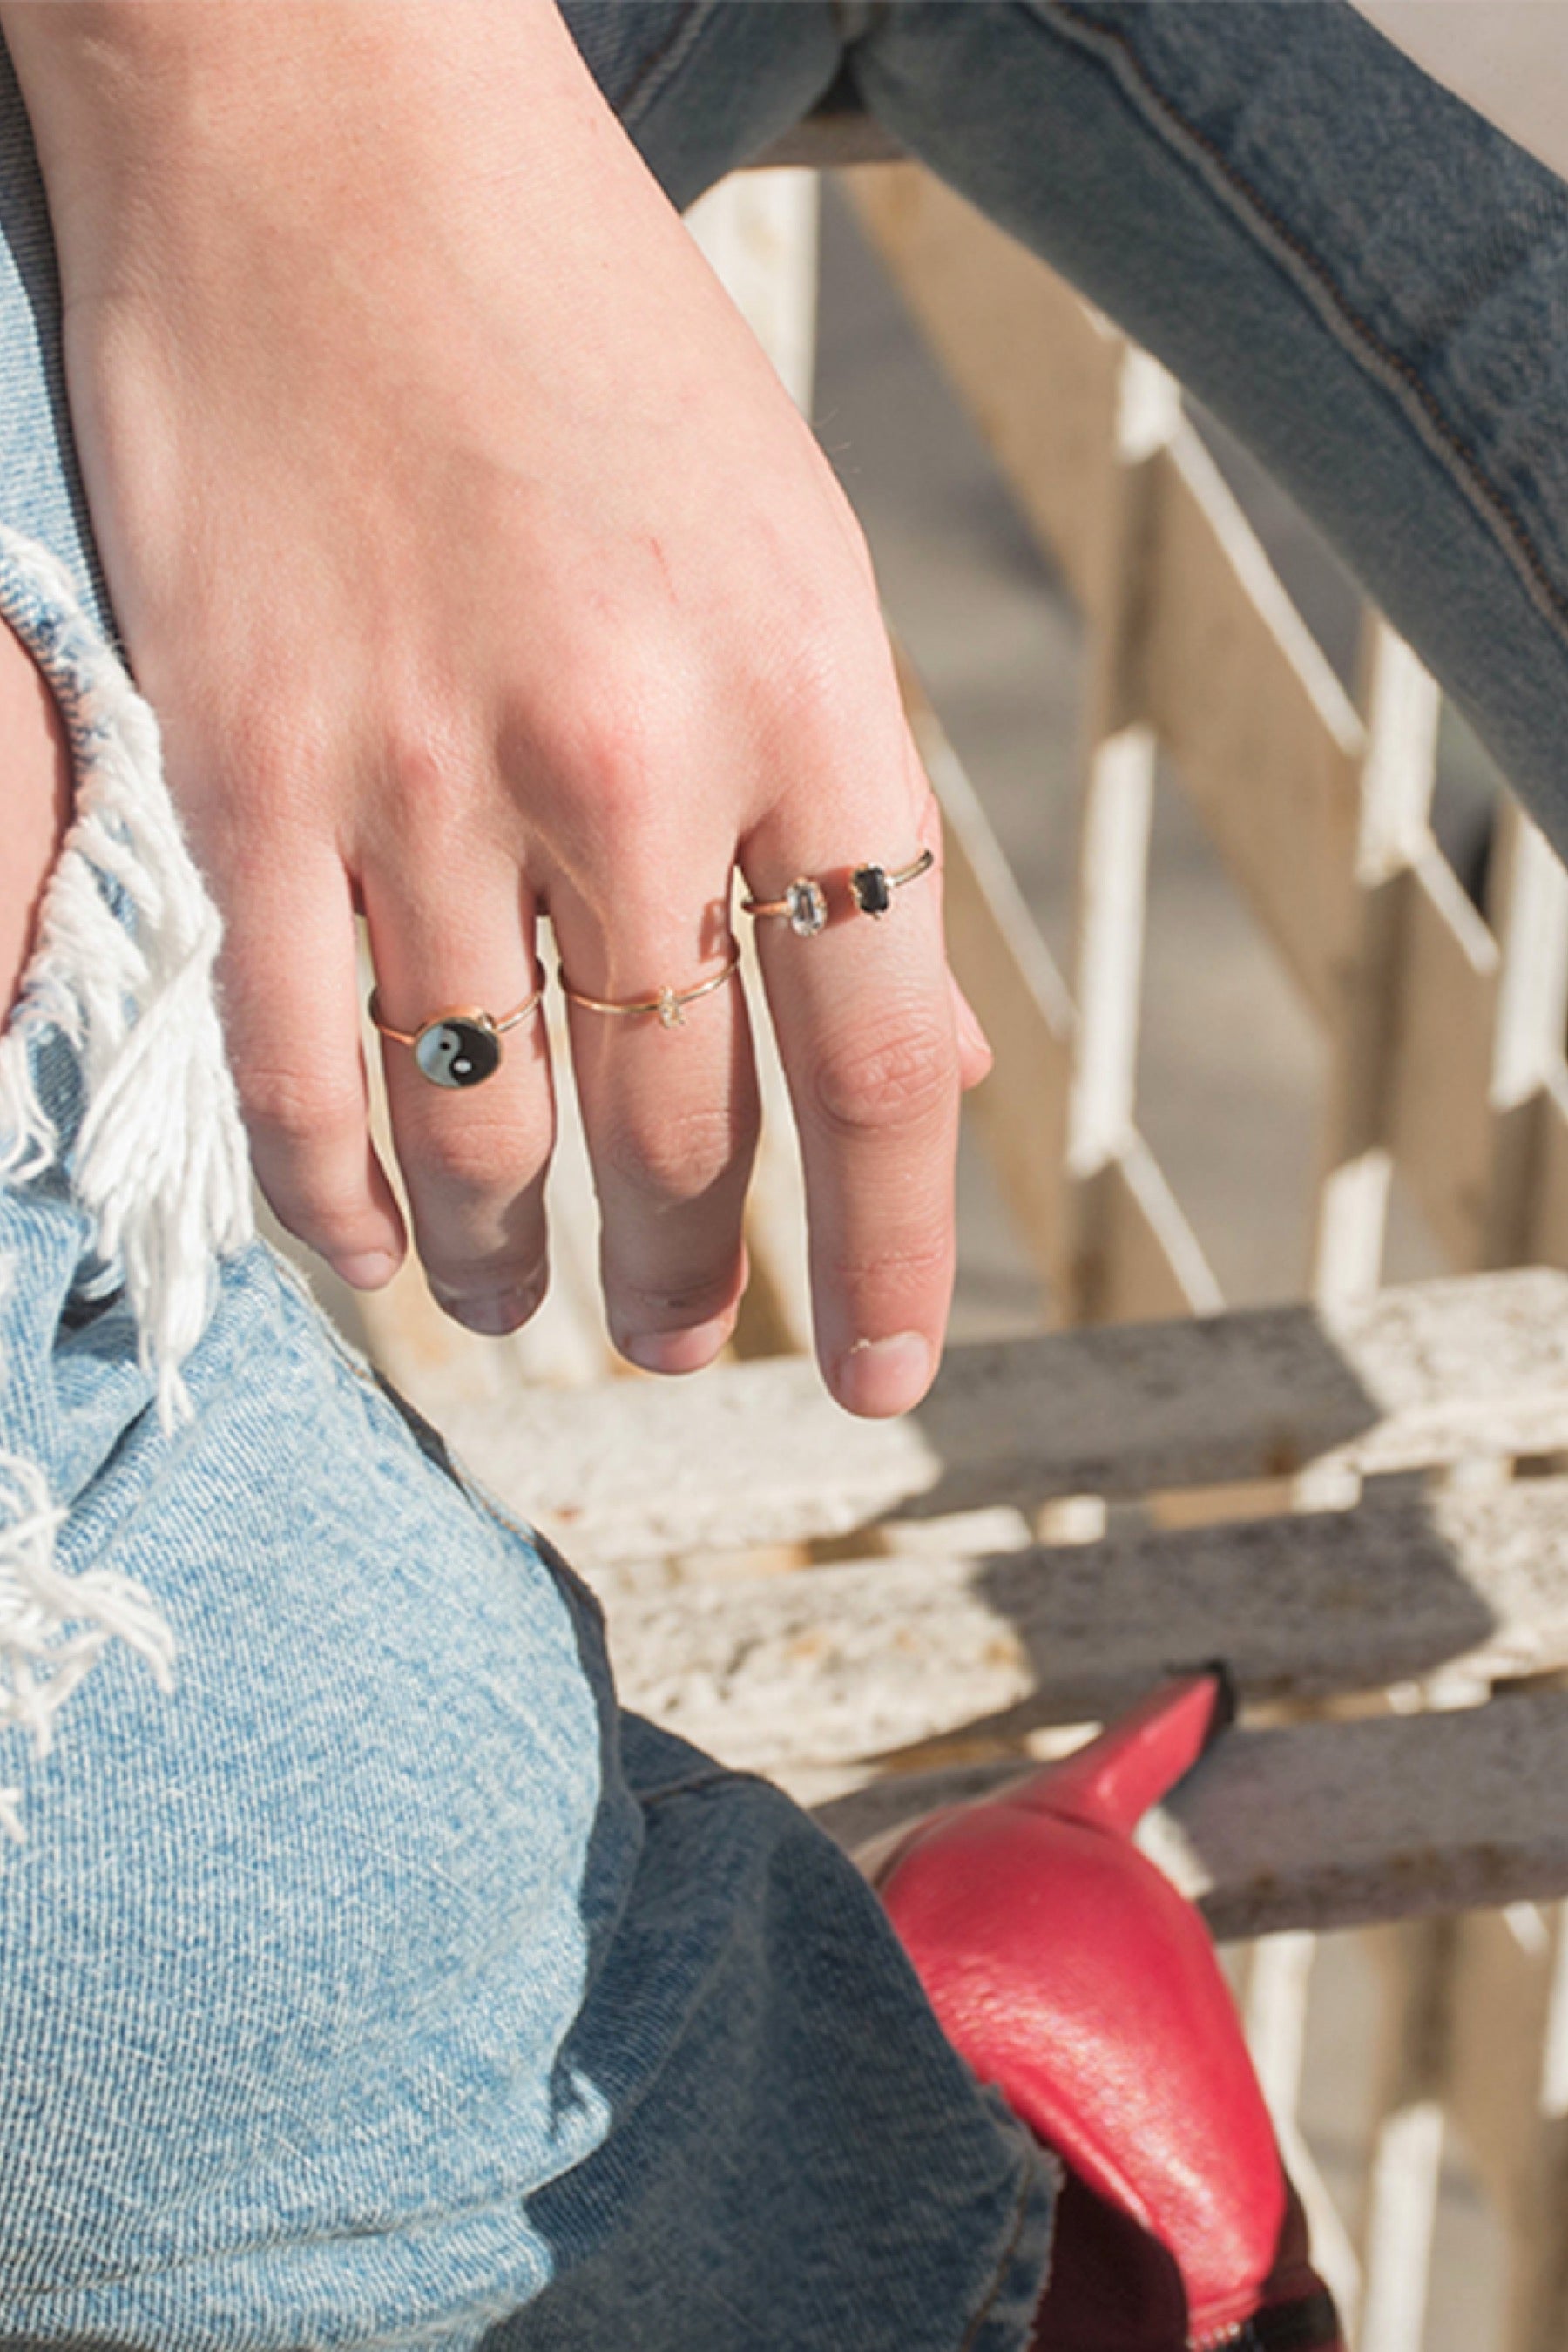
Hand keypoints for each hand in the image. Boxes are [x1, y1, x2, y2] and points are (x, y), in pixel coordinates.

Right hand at [2, 0, 989, 1416]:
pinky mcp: (240, 765)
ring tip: (531, 1319)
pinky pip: (292, 1062)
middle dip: (687, 1276)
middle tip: (676, 1343)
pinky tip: (375, 1254)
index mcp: (804, 696)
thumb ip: (846, 815)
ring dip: (517, 1261)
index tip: (877, 1375)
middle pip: (681, 1119)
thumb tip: (922, 1052)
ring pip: (482, 1124)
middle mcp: (626, 759)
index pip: (879, 1061)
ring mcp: (418, 771)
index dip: (889, 1256)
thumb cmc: (588, 338)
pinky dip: (336, 1194)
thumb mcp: (795, 554)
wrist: (328, 125)